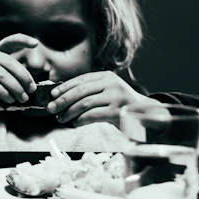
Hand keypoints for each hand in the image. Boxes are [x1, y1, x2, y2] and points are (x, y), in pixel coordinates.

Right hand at [0, 34, 37, 104]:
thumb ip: (7, 76)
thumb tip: (27, 87)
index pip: (10, 41)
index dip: (23, 40)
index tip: (36, 43)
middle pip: (10, 63)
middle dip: (24, 78)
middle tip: (31, 90)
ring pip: (2, 75)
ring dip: (15, 89)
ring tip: (22, 98)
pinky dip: (3, 93)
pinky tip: (8, 99)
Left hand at [46, 71, 161, 126]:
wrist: (147, 114)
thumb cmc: (122, 104)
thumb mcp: (109, 90)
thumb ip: (92, 90)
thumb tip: (64, 96)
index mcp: (107, 76)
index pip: (81, 79)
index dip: (65, 87)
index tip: (53, 94)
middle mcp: (111, 83)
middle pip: (80, 91)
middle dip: (63, 100)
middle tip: (51, 108)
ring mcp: (115, 97)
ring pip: (85, 103)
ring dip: (69, 112)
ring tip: (60, 118)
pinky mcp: (117, 112)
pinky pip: (92, 115)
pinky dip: (80, 120)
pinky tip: (74, 123)